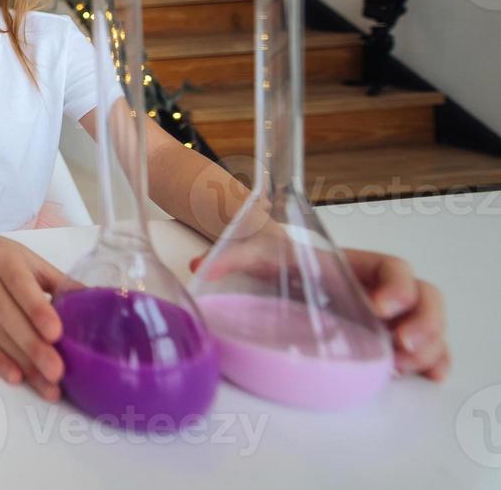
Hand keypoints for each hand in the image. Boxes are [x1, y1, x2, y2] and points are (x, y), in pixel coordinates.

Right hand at [0, 229, 70, 400]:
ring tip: (48, 386)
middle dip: (33, 347)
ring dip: (23, 363)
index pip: (20, 286)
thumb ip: (60, 282)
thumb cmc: (6, 257)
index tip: (56, 334)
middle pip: (8, 317)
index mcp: (5, 261)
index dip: (37, 310)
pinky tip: (17, 377)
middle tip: (57, 372)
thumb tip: (96, 302)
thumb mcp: (33, 261)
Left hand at [188, 245, 448, 380]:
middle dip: (423, 323)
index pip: (393, 268)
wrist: (280, 272)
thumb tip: (200, 265)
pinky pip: (424, 350)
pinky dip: (433, 362)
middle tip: (402, 345)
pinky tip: (429, 377)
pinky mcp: (385, 342)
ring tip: (403, 368)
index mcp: (356, 265)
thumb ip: (233, 255)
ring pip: (429, 326)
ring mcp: (388, 318)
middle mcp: (379, 291)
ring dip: (427, 347)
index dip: (397, 285)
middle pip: (425, 298)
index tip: (380, 305)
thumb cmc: (278, 261)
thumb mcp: (259, 254)